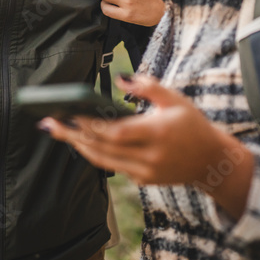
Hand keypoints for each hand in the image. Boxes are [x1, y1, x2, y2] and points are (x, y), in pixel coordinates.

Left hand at [41, 75, 254, 218]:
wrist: (210, 161)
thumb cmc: (192, 125)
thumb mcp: (175, 99)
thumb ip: (148, 86)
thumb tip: (120, 79)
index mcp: (157, 134)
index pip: (116, 132)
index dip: (91, 125)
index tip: (69, 114)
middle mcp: (149, 157)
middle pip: (102, 148)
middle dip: (73, 135)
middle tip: (49, 123)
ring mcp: (145, 172)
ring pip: (103, 161)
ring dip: (79, 146)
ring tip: (60, 132)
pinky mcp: (142, 180)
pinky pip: (113, 166)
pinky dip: (96, 154)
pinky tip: (82, 141)